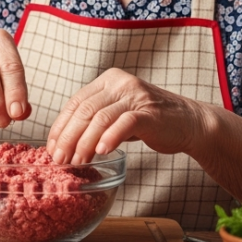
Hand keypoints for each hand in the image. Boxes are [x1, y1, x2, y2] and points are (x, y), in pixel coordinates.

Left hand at [45, 68, 210, 163]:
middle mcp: (120, 83)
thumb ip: (95, 120)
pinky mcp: (149, 112)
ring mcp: (135, 96)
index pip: (75, 102)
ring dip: (84, 143)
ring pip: (100, 118)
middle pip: (84, 110)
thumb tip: (64, 142)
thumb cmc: (150, 121)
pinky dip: (110, 138)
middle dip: (68, 137)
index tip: (51, 147)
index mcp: (108, 80)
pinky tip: (101, 152)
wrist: (189, 122)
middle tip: (59, 159)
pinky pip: (124, 124)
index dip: (60, 126)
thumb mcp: (118, 114)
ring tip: (77, 161)